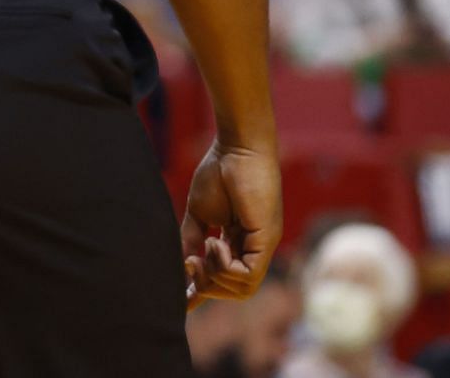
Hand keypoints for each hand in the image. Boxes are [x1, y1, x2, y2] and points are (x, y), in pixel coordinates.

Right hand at [182, 141, 281, 309]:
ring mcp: (263, 245)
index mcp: (239, 241)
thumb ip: (191, 240)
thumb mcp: (198, 213)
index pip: (225, 277)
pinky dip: (225, 266)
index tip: (182, 301)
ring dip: (216, 275)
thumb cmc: (219, 172)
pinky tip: (215, 242)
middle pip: (235, 289)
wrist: (236, 149)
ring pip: (243, 288)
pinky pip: (248, 273)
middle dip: (209, 285)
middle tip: (192, 263)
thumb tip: (184, 267)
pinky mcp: (267, 240)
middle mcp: (254, 248)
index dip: (203, 291)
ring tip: (206, 247)